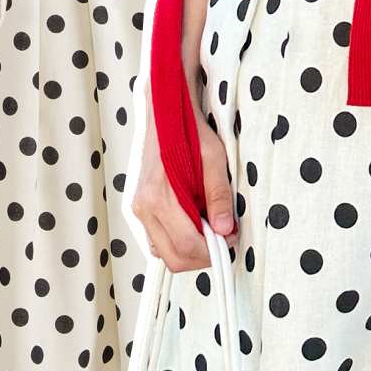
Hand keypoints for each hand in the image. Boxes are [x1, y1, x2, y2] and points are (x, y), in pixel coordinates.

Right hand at [129, 81, 237, 272]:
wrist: (165, 113)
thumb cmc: (188, 131)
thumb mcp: (214, 158)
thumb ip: (219, 195)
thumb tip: (225, 229)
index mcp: (158, 196)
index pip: (186, 245)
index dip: (213, 250)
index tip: (231, 238)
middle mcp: (143, 208)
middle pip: (173, 257)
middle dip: (202, 256)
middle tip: (224, 239)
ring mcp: (139, 209)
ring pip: (163, 252)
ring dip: (189, 250)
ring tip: (210, 229)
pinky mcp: (140, 208)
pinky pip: (157, 240)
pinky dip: (176, 241)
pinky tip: (194, 223)